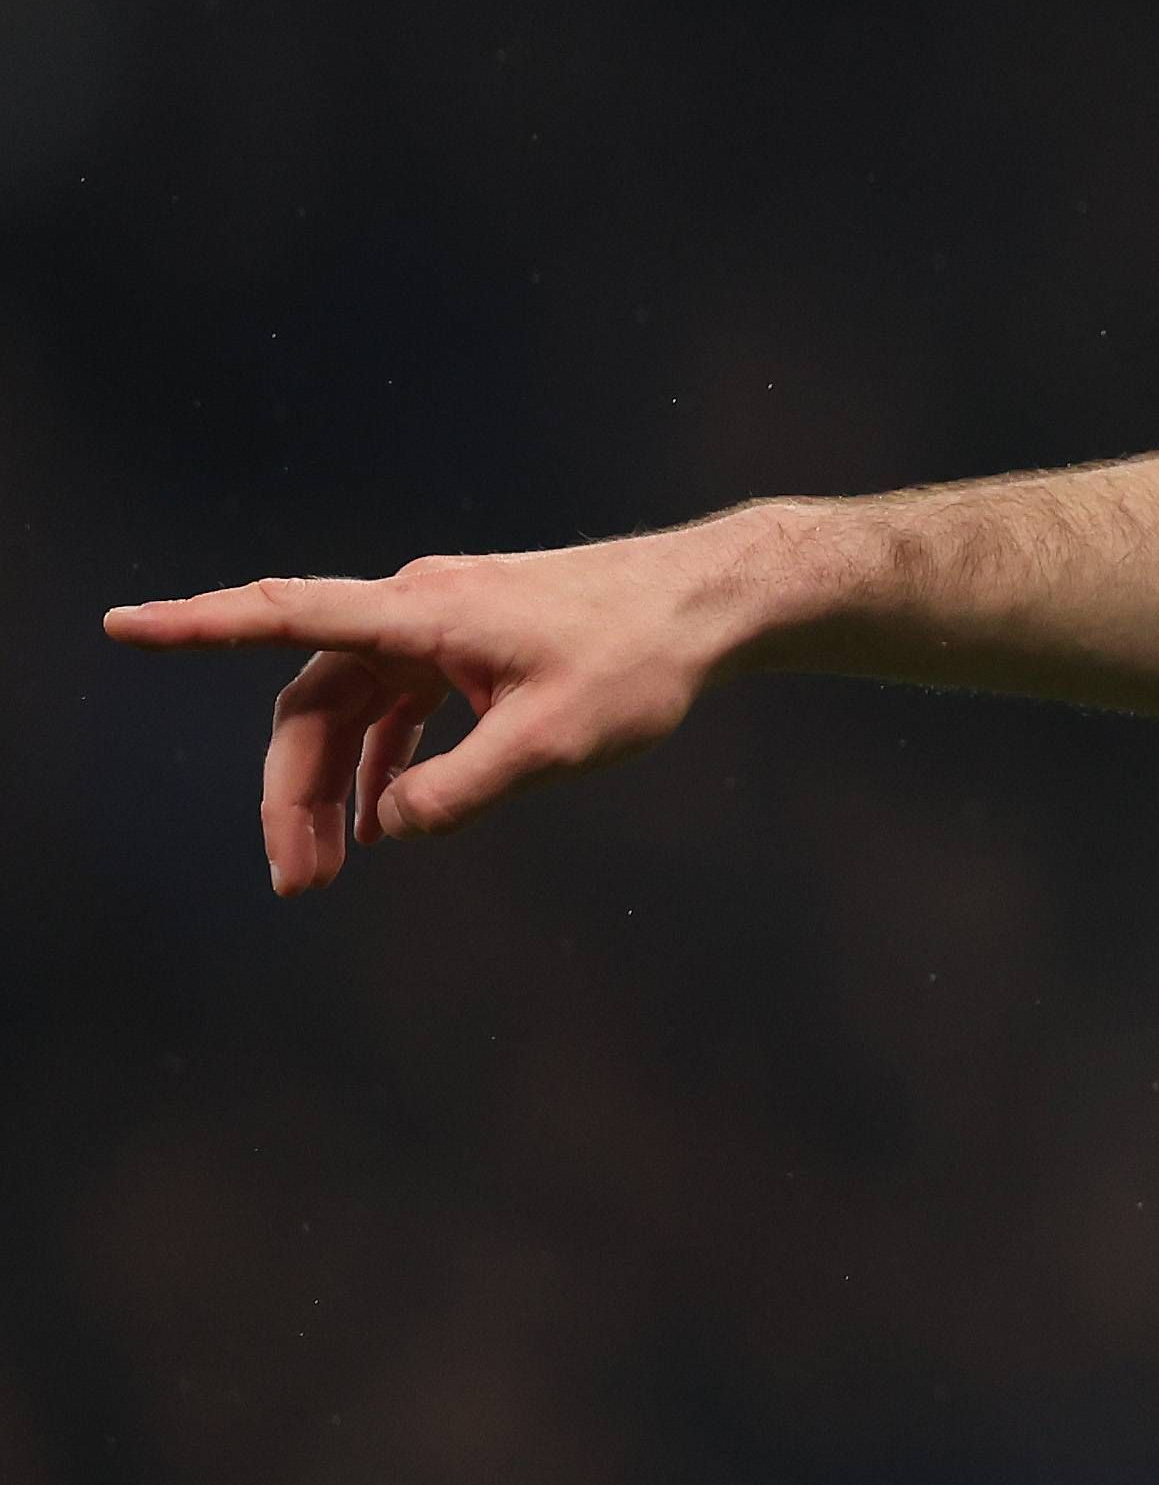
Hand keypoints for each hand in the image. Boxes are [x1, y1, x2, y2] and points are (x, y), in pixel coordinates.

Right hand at [103, 520, 770, 892]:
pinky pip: (397, 703)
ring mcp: (442, 623)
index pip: (286, 615)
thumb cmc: (640, 658)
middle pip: (314, 700)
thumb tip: (387, 824)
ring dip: (335, 785)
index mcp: (423, 613)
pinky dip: (382, 759)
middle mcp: (418, 607)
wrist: (711, 602)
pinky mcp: (471, 642)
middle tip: (296, 882)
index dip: (198, 626)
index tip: (121, 626)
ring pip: (352, 707)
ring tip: (327, 872)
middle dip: (293, 792)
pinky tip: (383, 820)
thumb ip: (463, 788)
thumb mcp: (554, 740)